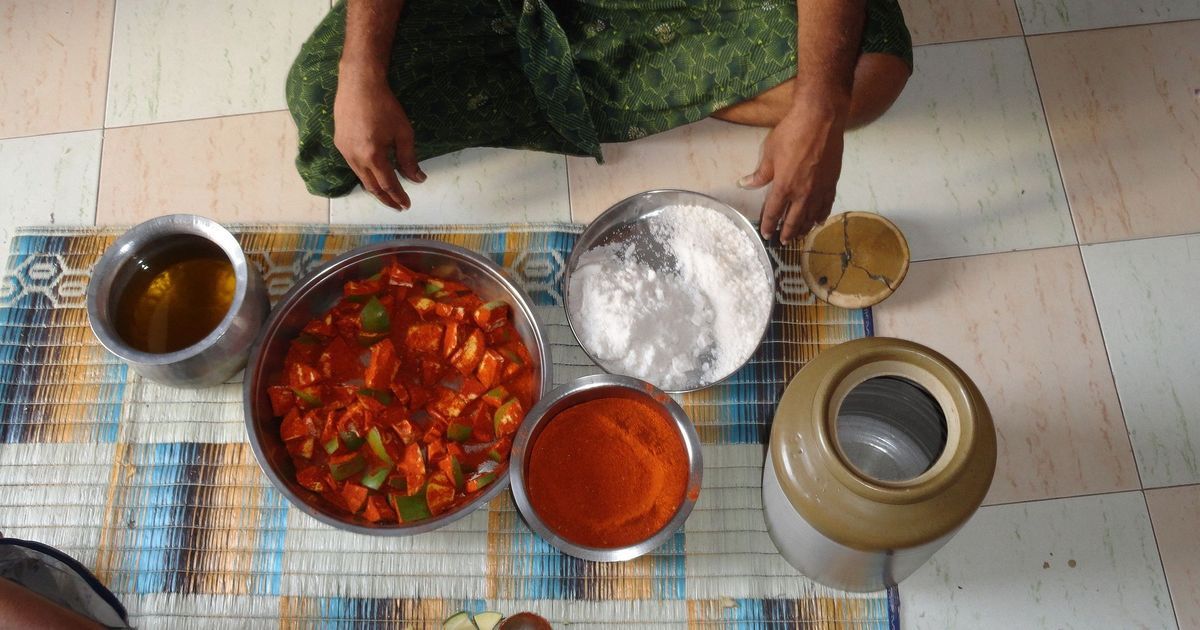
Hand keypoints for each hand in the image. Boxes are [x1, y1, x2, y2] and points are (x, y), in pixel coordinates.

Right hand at [333, 69, 424, 209]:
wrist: (359, 84)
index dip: (398, 196)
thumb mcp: (403, 133)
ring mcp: (344, 151)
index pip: (387, 184)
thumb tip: (417, 179)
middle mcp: (355, 157)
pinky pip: (353, 166)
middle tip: (397, 205)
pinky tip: (372, 174)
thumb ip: (409, 159)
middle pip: (371, 186)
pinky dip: (364, 174)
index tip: (406, 205)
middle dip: (385, 198)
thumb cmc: (384, 106)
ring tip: (386, 194)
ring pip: (360, 177)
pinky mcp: (339, 143)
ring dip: (374, 188)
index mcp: (373, 156)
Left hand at [740, 93, 846, 244]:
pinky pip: (826, 205)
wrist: (821, 119)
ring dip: (804, 227)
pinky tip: (818, 220)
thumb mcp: (769, 153)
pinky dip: (821, 215)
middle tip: (783, 241)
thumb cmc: (791, 133)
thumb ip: (760, 173)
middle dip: (787, 232)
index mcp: (784, 186)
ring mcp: (819, 189)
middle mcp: (802, 193)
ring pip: (811, 216)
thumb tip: (745, 184)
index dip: (769, 225)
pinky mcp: (832, 182)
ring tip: (799, 235)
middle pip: (794, 220)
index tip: (766, 233)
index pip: (774, 212)